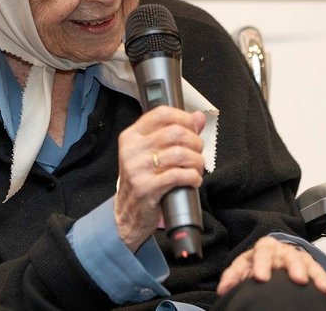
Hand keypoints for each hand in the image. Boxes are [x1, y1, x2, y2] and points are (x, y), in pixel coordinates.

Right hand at [114, 106, 205, 250]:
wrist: (127, 212)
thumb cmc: (143, 179)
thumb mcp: (153, 152)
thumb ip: (176, 133)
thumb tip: (198, 117)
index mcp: (132, 136)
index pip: (162, 113)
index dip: (184, 118)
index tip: (193, 129)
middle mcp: (132, 150)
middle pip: (175, 133)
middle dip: (195, 143)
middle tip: (197, 153)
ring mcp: (137, 169)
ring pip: (179, 154)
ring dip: (197, 161)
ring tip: (197, 168)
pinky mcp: (145, 188)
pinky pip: (178, 175)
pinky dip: (193, 177)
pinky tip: (193, 180)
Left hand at [216, 236, 325, 306]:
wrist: (273, 254)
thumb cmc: (257, 262)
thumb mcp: (243, 265)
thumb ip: (234, 276)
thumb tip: (224, 290)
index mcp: (265, 248)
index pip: (262, 252)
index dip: (261, 264)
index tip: (260, 277)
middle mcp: (284, 251)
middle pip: (290, 256)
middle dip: (295, 267)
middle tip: (298, 279)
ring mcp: (300, 259)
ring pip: (310, 265)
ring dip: (317, 277)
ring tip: (322, 289)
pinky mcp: (312, 268)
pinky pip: (323, 276)